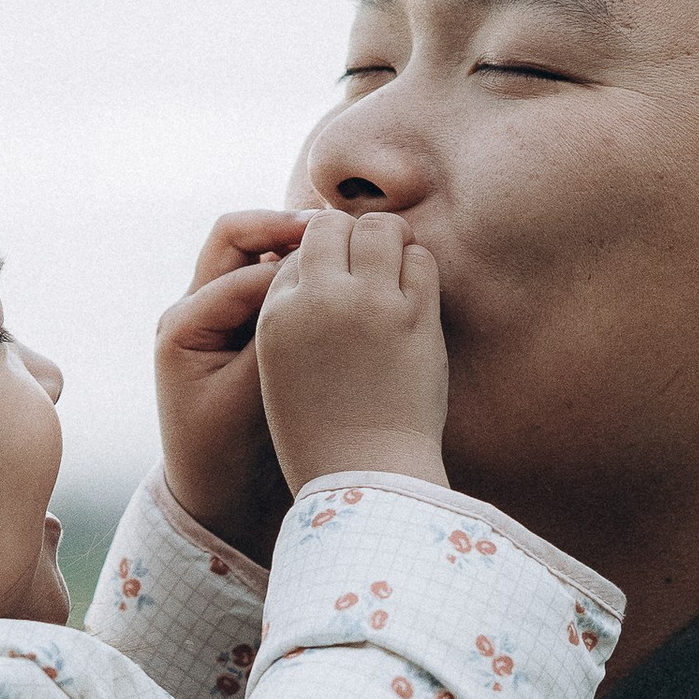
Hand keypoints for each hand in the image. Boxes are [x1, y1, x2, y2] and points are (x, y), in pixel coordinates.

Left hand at [154, 209, 306, 562]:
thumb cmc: (229, 455)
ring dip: (294, 245)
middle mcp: (194, 309)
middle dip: (282, 228)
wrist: (220, 494)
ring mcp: (219, 313)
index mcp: (184, 325)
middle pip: (235, 239)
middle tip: (332, 228)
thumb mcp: (249, 398)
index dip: (289, 265)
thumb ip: (276, 342)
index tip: (335, 264)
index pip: (239, 272)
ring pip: (255, 253)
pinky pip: (270, 278)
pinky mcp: (244, 324)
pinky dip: (300, 270)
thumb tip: (311, 288)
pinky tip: (341, 272)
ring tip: (341, 243)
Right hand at [254, 209, 447, 494]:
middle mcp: (317, 299)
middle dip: (352, 236)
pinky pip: (421, 259)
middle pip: (333, 225)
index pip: (297, 251)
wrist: (366, 472)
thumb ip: (296, 312)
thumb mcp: (283, 367)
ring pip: (381, 229)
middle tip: (370, 260)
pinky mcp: (414, 317)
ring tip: (395, 267)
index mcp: (277, 314)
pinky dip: (419, 266)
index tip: (338, 278)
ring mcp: (368, 304)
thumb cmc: (324, 428)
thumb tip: (324, 261)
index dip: (320, 258)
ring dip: (390, 240)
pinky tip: (416, 294)